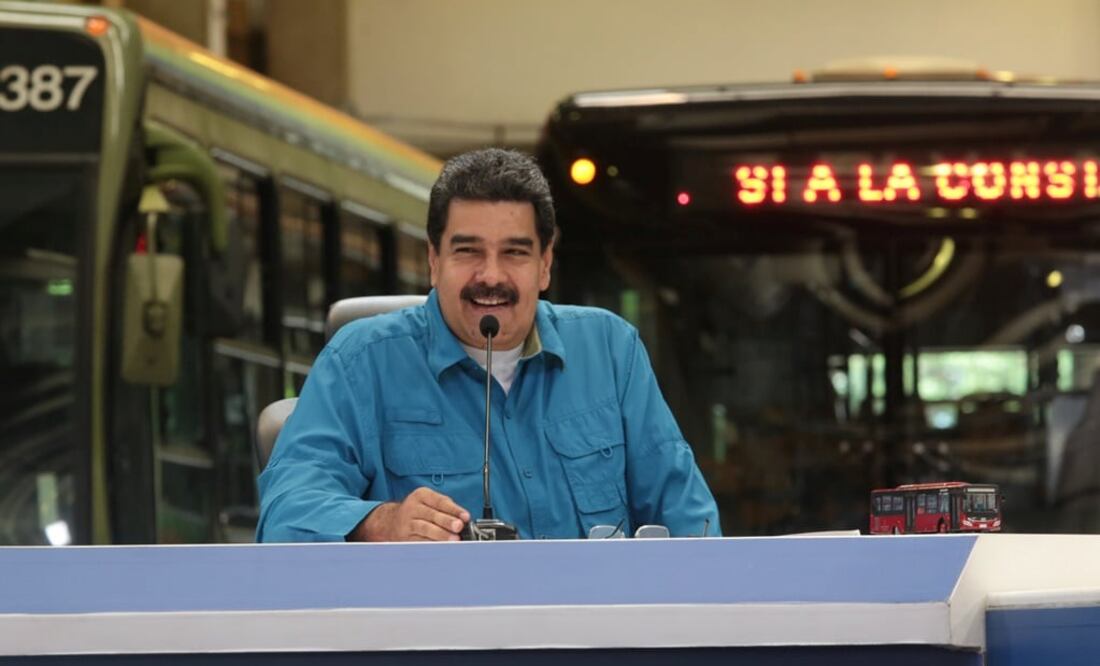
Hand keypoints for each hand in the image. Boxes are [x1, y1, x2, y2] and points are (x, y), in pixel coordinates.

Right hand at [351, 487, 470, 541]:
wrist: (390, 521)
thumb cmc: (419, 511)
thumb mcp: (430, 502)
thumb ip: (447, 508)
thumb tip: (464, 520)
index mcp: (421, 495)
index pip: (440, 501)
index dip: (453, 509)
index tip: (465, 517)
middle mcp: (413, 507)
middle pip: (432, 515)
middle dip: (446, 521)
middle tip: (458, 527)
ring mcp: (407, 523)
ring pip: (425, 528)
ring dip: (440, 535)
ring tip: (453, 539)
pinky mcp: (405, 537)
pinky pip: (419, 541)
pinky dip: (432, 545)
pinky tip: (442, 547)